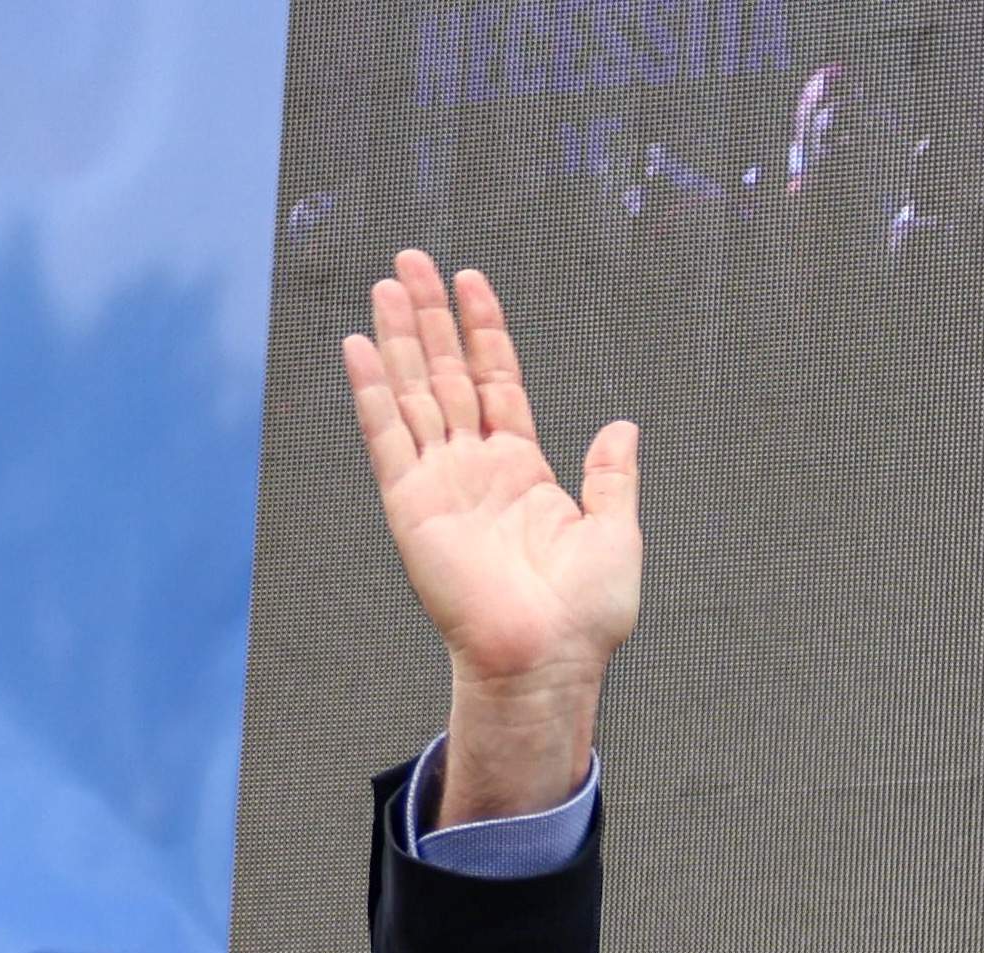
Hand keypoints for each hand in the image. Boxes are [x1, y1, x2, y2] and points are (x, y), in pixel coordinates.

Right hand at [343, 253, 636, 815]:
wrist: (549, 660)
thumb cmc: (586, 616)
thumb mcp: (616, 532)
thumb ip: (612, 476)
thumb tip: (623, 428)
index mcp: (523, 470)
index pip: (496, 379)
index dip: (484, 329)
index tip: (471, 280)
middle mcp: (476, 470)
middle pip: (446, 374)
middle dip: (430, 317)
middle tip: (412, 260)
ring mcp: (441, 484)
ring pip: (414, 393)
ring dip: (398, 338)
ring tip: (387, 283)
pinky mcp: (412, 507)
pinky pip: (387, 439)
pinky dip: (372, 393)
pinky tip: (360, 347)